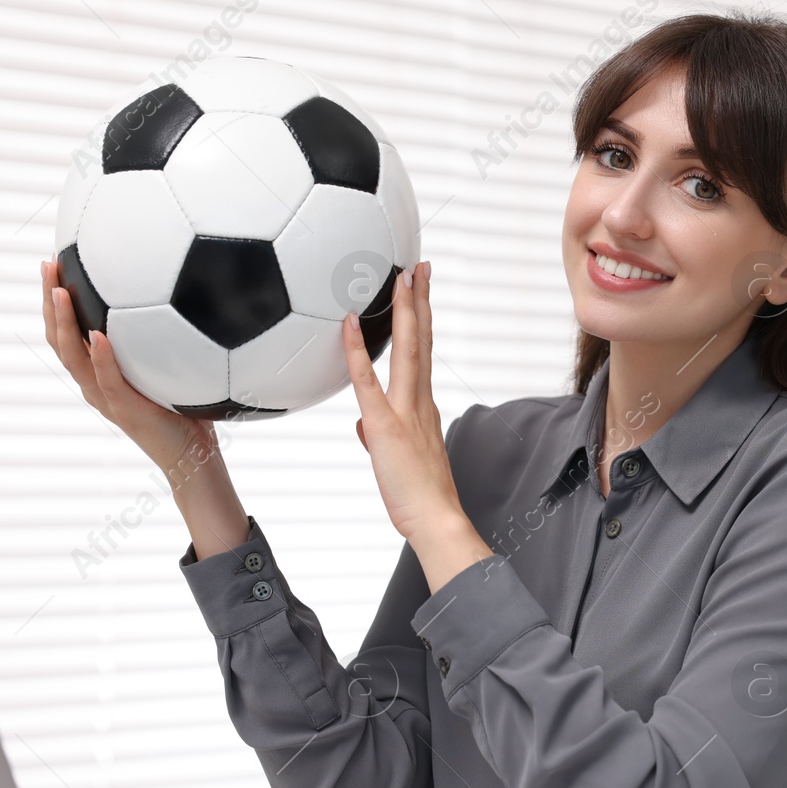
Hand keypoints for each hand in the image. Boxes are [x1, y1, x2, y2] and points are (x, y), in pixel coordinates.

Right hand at [40, 257, 216, 479]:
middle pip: (58, 339)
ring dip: (64, 322)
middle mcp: (94, 384)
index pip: (66, 333)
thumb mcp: (165, 369)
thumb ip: (159, 341)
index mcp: (98, 373)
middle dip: (49, 302)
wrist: (192, 456)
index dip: (54, 301)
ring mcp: (105, 398)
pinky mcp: (125, 410)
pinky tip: (98, 333)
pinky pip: (108, 380)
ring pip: (72, 357)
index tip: (52, 264)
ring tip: (57, 291)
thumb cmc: (183, 412)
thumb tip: (178, 297)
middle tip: (46, 266)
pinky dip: (102, 357)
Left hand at [344, 261, 486, 579]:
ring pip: (406, 350)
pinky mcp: (385, 425)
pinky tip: (351, 323)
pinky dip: (358, 351)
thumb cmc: (420, 498)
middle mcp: (419, 401)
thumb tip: (364, 424)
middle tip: (421, 267)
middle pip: (421, 341)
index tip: (421, 291)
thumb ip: (379, 435)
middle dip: (420, 301)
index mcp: (423, 407)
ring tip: (403, 277)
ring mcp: (405, 410)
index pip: (422, 354)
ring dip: (404, 311)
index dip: (421, 320)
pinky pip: (367, 381)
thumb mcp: (394, 460)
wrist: (436, 520)